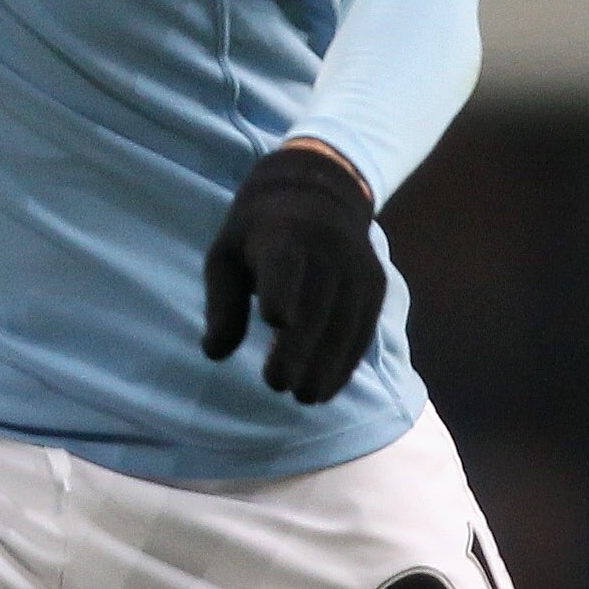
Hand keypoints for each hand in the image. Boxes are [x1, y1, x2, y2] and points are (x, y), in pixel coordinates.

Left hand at [201, 140, 384, 403]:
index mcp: (282, 232)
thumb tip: (214, 353)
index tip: (275, 322)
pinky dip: (347, 361)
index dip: (282, 289)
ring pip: (346, 321)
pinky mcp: (374, 283)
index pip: (284, 261)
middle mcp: (327, 245)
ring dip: (327, 364)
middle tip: (278, 384)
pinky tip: (327, 387)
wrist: (319, 191)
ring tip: (304, 396)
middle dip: (300, 348)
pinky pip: (363, 328)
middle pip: (317, 302)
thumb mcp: (227, 254)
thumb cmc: (258, 232)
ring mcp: (356, 265)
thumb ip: (221, 303)